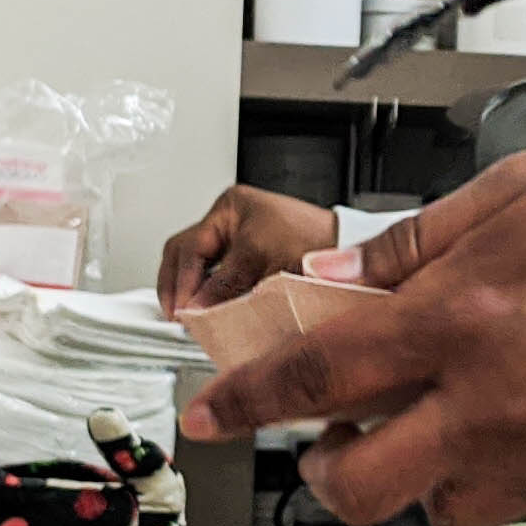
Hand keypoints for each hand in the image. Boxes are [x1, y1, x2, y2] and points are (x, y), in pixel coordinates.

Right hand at [156, 184, 339, 312]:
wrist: (350, 252)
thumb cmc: (316, 240)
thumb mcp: (261, 258)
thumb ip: (224, 284)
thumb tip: (193, 308)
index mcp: (230, 208)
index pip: (187, 246)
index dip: (180, 281)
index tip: (182, 310)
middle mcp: (230, 223)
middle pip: (183, 254)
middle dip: (175, 285)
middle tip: (177, 315)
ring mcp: (237, 242)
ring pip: (196, 268)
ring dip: (190, 291)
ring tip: (191, 317)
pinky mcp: (248, 263)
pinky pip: (216, 279)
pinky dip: (208, 296)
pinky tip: (210, 313)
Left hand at [178, 139, 525, 525]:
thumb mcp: (524, 189)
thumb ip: (421, 243)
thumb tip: (343, 276)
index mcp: (459, 316)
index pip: (316, 378)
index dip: (246, 403)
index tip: (211, 415)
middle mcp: (492, 400)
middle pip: (358, 485)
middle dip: (328, 471)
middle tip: (338, 441)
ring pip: (439, 508)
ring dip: (424, 475)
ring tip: (454, 421)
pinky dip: (511, 470)